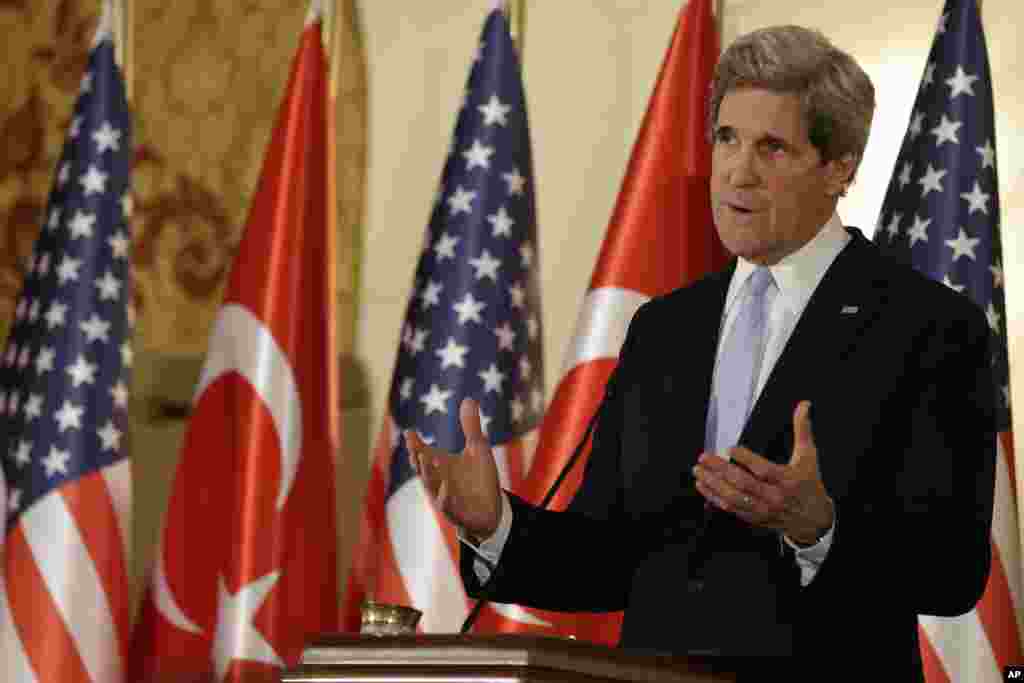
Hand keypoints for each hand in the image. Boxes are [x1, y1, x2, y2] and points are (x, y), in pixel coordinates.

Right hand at [406, 398, 502, 539]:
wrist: (491, 509)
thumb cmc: (480, 478)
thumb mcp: (478, 449)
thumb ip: (471, 427)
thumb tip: (469, 398)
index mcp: (440, 465)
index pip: (423, 453)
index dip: (415, 444)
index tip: (409, 432)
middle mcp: (438, 480)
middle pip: (423, 469)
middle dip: (417, 458)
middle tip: (412, 446)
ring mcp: (445, 497)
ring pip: (431, 487)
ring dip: (427, 474)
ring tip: (424, 459)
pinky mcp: (456, 513)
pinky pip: (447, 506)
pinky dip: (444, 497)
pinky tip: (445, 488)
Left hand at [693, 401, 833, 544]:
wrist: (813, 518)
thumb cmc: (809, 482)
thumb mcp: (808, 455)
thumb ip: (803, 429)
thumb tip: (804, 405)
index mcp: (787, 480)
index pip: (764, 470)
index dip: (746, 459)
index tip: (730, 448)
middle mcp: (774, 496)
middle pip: (744, 483)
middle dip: (721, 469)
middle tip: (704, 457)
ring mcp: (763, 509)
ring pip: (734, 498)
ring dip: (713, 485)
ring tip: (699, 471)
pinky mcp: (755, 518)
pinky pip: (732, 509)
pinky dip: (715, 498)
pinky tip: (704, 486)